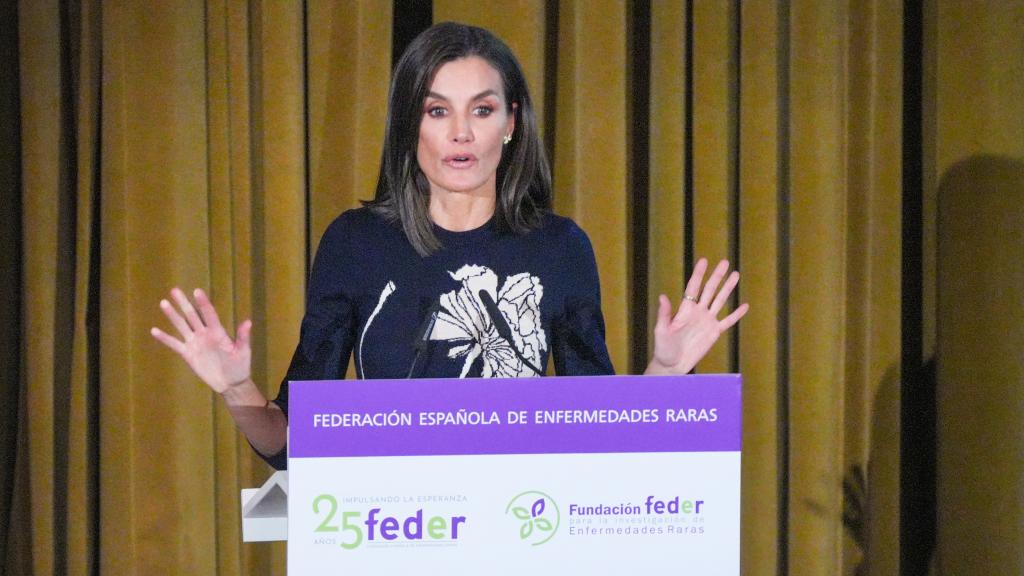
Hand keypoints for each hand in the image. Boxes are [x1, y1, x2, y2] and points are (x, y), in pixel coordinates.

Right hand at [150, 287, 252, 393]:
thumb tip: (248, 322)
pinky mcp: (188, 354)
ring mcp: (195, 343)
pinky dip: (165, 338)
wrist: (231, 383)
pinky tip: (154, 330)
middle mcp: (204, 334)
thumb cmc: (240, 365)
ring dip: (172, 315)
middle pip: (192, 315)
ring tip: (163, 303)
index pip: (209, 314)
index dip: (203, 303)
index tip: (197, 291)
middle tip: (174, 290)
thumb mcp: (243, 351)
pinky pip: (174, 344)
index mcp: (218, 332)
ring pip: (181, 326)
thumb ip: (243, 337)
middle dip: (183, 303)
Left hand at [646, 258, 748, 374]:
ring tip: (736, 275)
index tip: (704, 260)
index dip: (699, 274)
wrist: (672, 365)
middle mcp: (697, 312)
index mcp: (685, 309)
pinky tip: (745, 305)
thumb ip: (664, 314)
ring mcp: (707, 321)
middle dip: (717, 276)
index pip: (693, 288)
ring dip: (728, 288)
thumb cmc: (663, 348)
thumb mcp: (661, 330)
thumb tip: (662, 296)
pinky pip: (728, 321)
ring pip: (720, 301)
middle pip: (710, 290)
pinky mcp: (714, 332)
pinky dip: (736, 314)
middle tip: (725, 262)